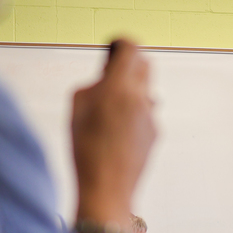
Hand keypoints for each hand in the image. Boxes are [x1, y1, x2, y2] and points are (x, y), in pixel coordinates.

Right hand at [72, 39, 155, 232]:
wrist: (107, 188)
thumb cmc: (85, 148)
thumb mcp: (77, 108)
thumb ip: (95, 85)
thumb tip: (108, 78)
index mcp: (119, 87)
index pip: (132, 48)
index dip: (122, 44)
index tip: (114, 48)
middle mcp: (141, 99)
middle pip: (146, 65)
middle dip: (131, 65)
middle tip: (113, 75)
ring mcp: (152, 117)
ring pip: (146, 92)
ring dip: (132, 92)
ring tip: (110, 111)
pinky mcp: (155, 134)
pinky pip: (146, 114)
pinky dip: (134, 115)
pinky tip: (117, 133)